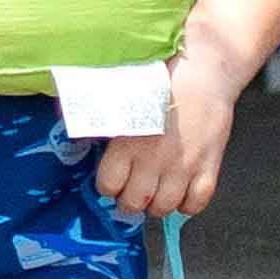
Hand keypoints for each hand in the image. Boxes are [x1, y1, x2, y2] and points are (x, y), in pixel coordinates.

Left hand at [95, 0, 279, 222]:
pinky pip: (196, 203)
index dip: (109, 187)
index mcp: (127, 142)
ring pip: (164, 207)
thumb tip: (69, 121)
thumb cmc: (161, 78)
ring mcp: (182, 166)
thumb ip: (102, 118)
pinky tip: (184, 191)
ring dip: (158, 204)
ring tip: (158, 192)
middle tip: (134, 192)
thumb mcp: (122, 96)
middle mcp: (152, 160)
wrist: (204, 70)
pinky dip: (189, 204)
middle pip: (134, 203)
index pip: (108, 185)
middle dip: (131, 202)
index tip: (114, 181)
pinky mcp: (209, 166)